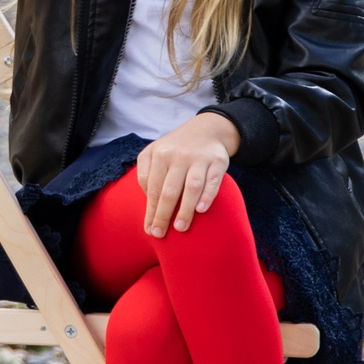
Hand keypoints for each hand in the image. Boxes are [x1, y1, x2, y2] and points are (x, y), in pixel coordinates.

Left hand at [136, 111, 239, 235]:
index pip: (152, 187)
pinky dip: (207, 195)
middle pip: (168, 190)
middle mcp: (178, 155)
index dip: (150, 210)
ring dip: (185, 209)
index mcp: (159, 154)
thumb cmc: (175, 148)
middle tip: (160, 234)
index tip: (149, 229)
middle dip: (163, 214)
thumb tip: (149, 202)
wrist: (207, 129)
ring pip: (191, 186)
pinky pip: (213, 181)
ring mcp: (199, 158)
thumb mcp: (154, 152)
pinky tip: (201, 210)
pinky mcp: (218, 161)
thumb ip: (146, 174)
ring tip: (180, 228)